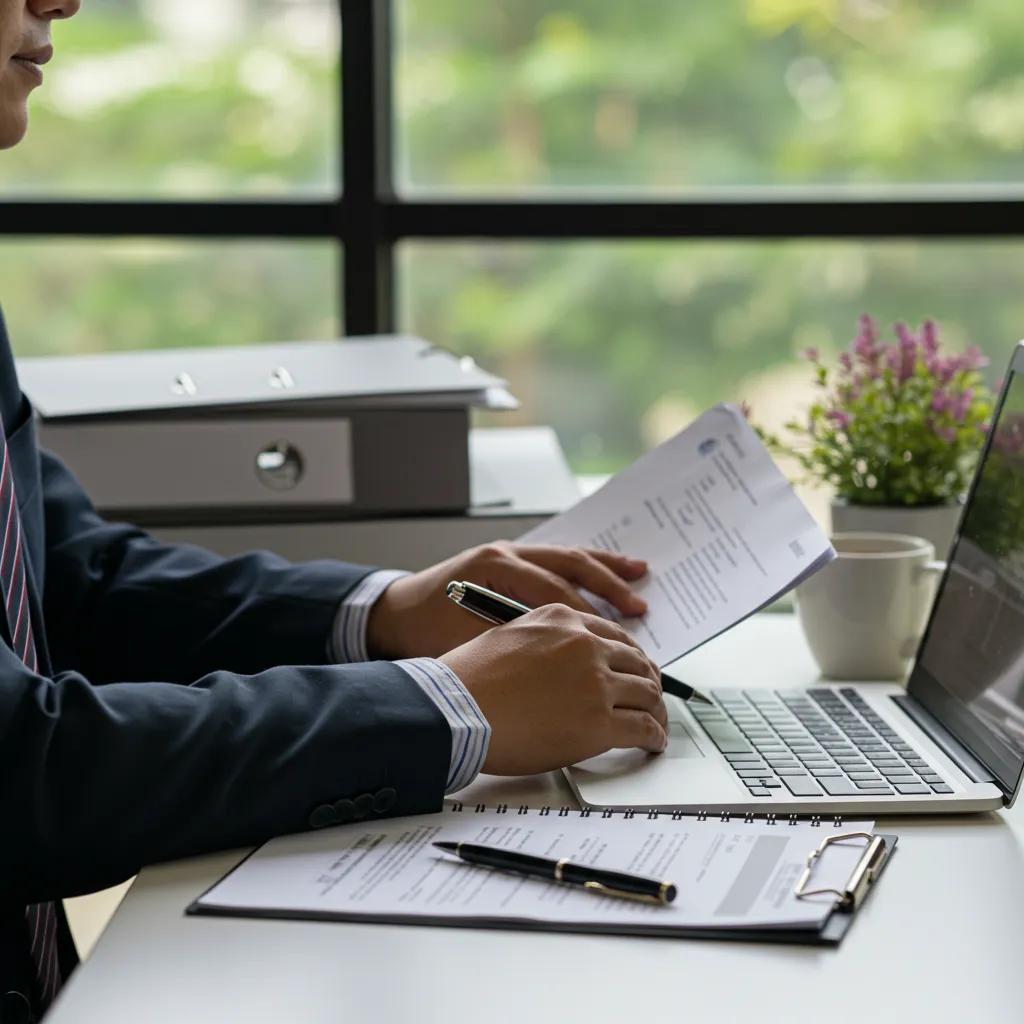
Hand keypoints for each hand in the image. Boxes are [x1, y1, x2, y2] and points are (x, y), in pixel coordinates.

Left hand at [366, 540, 648, 659]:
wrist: (391, 617)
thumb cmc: (422, 636)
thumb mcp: (466, 644)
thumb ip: (512, 646)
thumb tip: (557, 665)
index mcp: (492, 566)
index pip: (551, 590)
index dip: (586, 616)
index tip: (611, 641)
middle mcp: (504, 553)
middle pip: (567, 563)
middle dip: (607, 585)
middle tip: (637, 606)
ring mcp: (508, 554)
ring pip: (566, 556)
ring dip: (603, 568)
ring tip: (638, 575)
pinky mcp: (510, 563)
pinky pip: (555, 562)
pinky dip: (583, 569)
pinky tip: (607, 574)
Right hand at [439, 604, 667, 774]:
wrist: (454, 710)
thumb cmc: (468, 680)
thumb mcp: (508, 635)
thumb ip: (544, 641)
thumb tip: (560, 664)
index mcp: (562, 619)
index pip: (614, 635)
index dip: (631, 657)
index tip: (635, 670)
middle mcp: (585, 644)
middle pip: (637, 662)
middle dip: (648, 683)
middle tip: (652, 699)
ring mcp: (595, 682)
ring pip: (647, 694)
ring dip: (656, 711)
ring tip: (656, 723)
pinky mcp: (599, 722)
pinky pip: (643, 728)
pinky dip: (654, 736)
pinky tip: (652, 743)